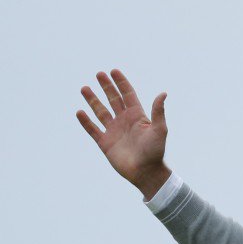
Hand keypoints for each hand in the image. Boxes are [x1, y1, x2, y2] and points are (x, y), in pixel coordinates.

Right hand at [76, 69, 170, 199]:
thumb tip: (163, 93)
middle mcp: (124, 121)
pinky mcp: (105, 143)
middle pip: (113, 100)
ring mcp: (114, 131)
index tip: (113, 71)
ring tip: (84, 88)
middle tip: (99, 74)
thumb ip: (158, 111)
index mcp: (137, 116)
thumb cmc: (155, 152)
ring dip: (93, 100)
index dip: (121, 83)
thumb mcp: (159, 130)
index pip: (127, 95)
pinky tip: (79, 112)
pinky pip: (93, 130)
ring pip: (100, 112)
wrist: (146, 172)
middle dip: (107, 87)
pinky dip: (86, 122)